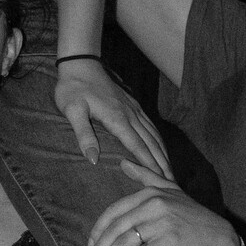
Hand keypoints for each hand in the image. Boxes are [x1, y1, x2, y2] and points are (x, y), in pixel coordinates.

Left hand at [51, 54, 170, 178]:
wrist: (80, 63)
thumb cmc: (73, 88)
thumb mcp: (72, 111)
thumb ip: (84, 134)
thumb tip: (93, 160)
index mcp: (117, 119)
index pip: (138, 146)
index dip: (150, 164)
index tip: (160, 179)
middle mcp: (130, 115)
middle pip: (151, 143)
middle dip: (162, 163)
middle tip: (172, 182)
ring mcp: (134, 109)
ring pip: (154, 134)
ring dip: (163, 152)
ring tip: (170, 170)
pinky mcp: (133, 104)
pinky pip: (151, 125)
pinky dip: (159, 139)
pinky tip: (161, 147)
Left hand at [87, 176, 243, 245]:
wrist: (218, 236)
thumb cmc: (192, 216)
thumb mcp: (171, 190)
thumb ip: (146, 176)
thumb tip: (123, 162)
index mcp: (150, 193)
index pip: (114, 211)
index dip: (98, 230)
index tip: (90, 245)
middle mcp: (155, 204)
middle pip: (116, 229)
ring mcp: (163, 222)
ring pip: (125, 244)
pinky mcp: (170, 241)